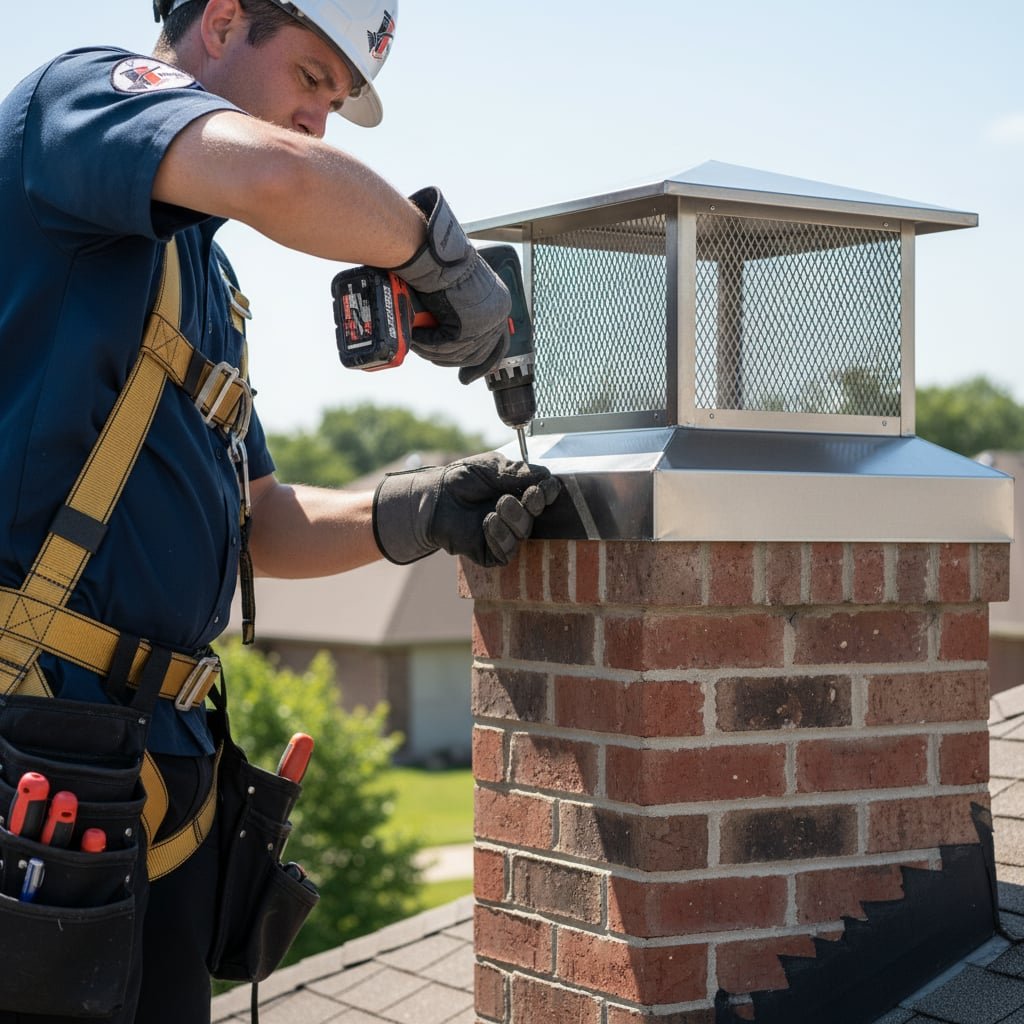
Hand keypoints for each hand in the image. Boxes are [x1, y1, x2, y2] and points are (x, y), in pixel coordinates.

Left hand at [372, 453, 560, 565]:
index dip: (548, 493)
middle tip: (529, 496)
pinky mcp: (489, 553)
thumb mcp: (491, 467)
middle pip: (537, 517)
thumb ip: (517, 472)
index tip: (547, 486)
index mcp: (518, 494)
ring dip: (516, 518)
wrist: (433, 497)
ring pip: (522, 534)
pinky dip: (500, 535)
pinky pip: (505, 552)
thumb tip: (546, 476)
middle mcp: (514, 516)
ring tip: (499, 505)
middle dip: (535, 505)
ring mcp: (503, 535)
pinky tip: (488, 521)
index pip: (542, 497)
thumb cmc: (461, 479)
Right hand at [392, 187, 510, 383]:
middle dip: (453, 361)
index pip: (498, 344)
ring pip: (458, 353)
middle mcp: (498, 315)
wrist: (434, 254)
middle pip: (477, 354)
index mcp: (499, 304)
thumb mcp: (458, 290)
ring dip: (435, 351)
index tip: (467, 376)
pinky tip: (416, 337)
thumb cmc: (441, 265)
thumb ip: (460, 312)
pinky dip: (428, 345)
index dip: (483, 363)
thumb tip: (448, 333)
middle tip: (433, 357)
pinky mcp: (468, 329)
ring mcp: (485, 323)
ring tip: (418, 341)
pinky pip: (444, 347)